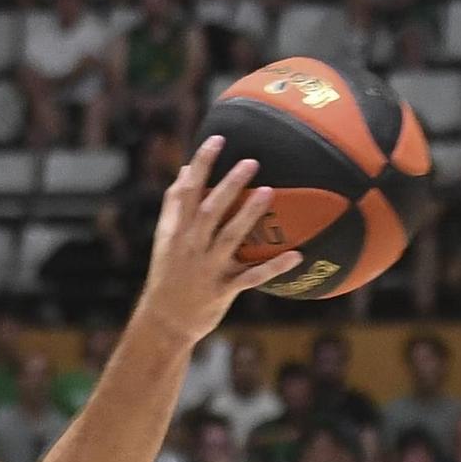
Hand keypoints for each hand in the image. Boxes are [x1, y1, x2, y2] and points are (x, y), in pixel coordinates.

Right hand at [135, 136, 302, 342]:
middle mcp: (191, 246)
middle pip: (211, 209)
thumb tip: (186, 169)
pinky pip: (252, 276)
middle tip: (251, 162)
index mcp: (176, 231)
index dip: (202, 164)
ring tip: (268, 192)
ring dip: (249, 214)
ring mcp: (208, 268)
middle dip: (230, 185)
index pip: (187, 191)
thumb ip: (175, 205)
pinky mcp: (224, 289)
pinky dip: (274, 267)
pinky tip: (296, 256)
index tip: (217, 140)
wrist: (164, 321)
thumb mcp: (165, 239)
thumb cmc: (167, 275)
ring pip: (230, 237)